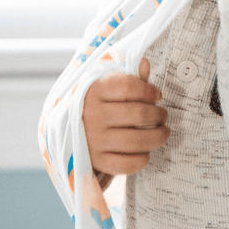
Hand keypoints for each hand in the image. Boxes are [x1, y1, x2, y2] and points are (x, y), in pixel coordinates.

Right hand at [82, 58, 169, 174]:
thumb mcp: (107, 85)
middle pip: (139, 114)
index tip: (157, 95)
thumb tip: (144, 64)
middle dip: (159, 115)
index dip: (149, 91)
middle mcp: (92, 115)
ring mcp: (93, 140)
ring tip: (163, 132)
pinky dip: (143, 158)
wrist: (66, 131)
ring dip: (158, 136)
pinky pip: (128, 164)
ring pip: (137, 140)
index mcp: (94, 90)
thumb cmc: (97, 104)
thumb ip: (129, 76)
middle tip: (163, 115)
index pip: (129, 87)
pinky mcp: (97, 161)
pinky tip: (146, 150)